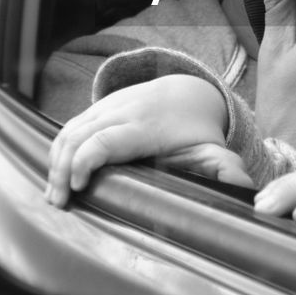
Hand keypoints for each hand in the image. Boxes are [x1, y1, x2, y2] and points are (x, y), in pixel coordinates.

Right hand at [45, 75, 251, 207]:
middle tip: (58, 203)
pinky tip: (55, 175)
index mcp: (146, 126)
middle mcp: (122, 111)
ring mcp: (107, 106)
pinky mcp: (97, 108)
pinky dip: (58, 150)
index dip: (86, 161)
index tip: (78, 186)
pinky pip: (69, 126)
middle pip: (79, 136)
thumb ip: (226, 171)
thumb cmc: (198, 129)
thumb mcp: (216, 150)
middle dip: (62, 169)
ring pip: (69, 130)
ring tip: (52, 195)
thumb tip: (243, 191)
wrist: (189, 91)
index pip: (106, 140)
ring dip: (55, 162)